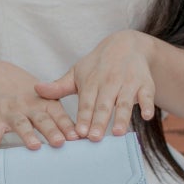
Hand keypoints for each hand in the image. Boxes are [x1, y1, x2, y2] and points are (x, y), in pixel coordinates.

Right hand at [0, 61, 78, 161]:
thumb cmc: (28, 95)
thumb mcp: (45, 99)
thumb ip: (59, 117)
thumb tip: (79, 138)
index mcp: (45, 102)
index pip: (58, 114)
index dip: (67, 125)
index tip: (77, 137)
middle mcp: (29, 106)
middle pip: (41, 119)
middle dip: (51, 131)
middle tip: (60, 143)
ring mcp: (11, 113)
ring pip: (21, 124)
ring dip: (27, 135)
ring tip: (34, 147)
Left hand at [34, 30, 155, 140]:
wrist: (127, 45)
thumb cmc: (98, 66)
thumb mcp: (77, 73)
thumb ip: (59, 87)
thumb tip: (36, 90)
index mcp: (91, 82)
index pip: (86, 103)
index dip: (83, 117)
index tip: (79, 133)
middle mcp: (109, 82)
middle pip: (104, 105)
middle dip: (99, 121)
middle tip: (94, 138)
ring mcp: (128, 83)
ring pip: (125, 102)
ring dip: (122, 117)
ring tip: (118, 133)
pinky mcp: (145, 84)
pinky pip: (148, 95)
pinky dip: (148, 104)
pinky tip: (147, 116)